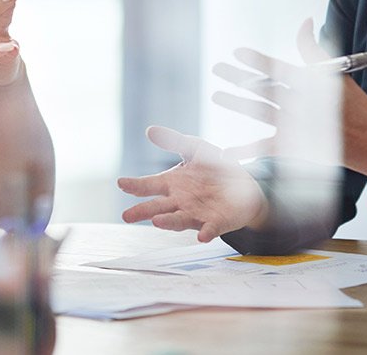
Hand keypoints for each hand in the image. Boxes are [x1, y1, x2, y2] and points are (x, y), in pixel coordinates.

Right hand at [117, 126, 268, 241]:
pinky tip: (201, 236)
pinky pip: (210, 229)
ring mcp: (197, 214)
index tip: (121, 183)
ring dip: (168, 222)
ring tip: (156, 222)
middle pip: (157, 207)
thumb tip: (149, 130)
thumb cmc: (215, 169)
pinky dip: (205, 233)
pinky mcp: (216, 222)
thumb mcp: (196, 149)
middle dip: (142, 211)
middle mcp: (180, 202)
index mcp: (172, 184)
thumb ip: (174, 141)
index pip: (149, 185)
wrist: (245, 186)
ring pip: (179, 220)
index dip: (135, 185)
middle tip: (126, 215)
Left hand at [210, 18, 344, 164]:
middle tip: (217, 68)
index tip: (237, 51)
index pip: (281, 69)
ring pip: (262, 112)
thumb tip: (305, 21)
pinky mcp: (296, 147)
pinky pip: (267, 148)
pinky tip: (228, 152)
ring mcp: (298, 126)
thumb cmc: (354, 103)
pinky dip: (247, 151)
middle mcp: (303, 104)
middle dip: (239, 78)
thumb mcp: (335, 72)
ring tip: (216, 95)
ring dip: (237, 104)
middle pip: (265, 89)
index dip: (258, 60)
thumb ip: (313, 47)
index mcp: (313, 85)